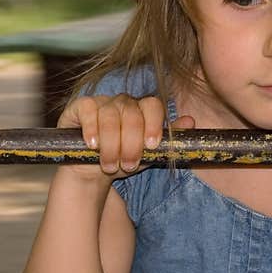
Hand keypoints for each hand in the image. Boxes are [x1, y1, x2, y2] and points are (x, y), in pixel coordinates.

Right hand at [57, 94, 194, 180]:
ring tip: (110, 165)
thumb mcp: (148, 156)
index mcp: (142, 109)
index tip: (152, 145)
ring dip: (111, 144)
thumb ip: (169, 140)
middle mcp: (123, 101)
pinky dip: (91, 128)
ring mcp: (101, 101)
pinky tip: (93, 145)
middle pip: (132, 112)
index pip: (153, 105)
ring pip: (110, 115)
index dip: (153, 124)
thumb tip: (190, 121)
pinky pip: (88, 110)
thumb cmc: (122, 160)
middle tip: (129, 165)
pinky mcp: (81, 106)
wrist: (91, 171)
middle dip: (131, 142)